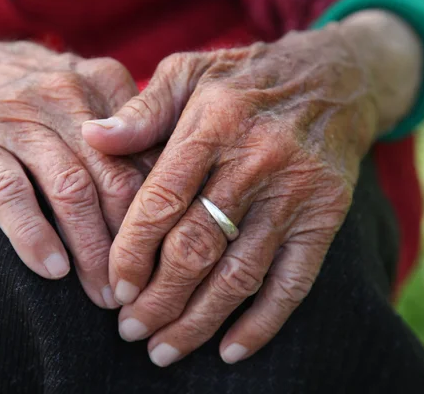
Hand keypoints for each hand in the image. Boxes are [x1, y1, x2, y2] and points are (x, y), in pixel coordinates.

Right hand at [0, 38, 148, 307]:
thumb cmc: (41, 102)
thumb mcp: (89, 99)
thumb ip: (130, 137)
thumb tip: (172, 202)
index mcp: (106, 84)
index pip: (148, 157)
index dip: (161, 214)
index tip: (167, 258)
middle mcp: (67, 94)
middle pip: (115, 178)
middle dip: (130, 242)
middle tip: (137, 287)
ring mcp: (20, 114)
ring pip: (70, 189)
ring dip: (90, 249)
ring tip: (101, 294)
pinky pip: (10, 192)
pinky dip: (33, 234)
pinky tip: (53, 270)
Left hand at [82, 11, 421, 363]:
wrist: (333, 78)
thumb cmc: (244, 79)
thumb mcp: (188, 72)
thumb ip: (141, 110)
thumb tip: (91, 138)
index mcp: (213, 127)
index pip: (161, 202)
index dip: (132, 252)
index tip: (113, 289)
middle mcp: (255, 164)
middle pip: (196, 249)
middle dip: (158, 299)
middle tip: (130, 330)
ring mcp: (294, 196)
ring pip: (239, 275)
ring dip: (198, 321)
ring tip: (163, 350)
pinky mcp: (324, 219)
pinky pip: (294, 282)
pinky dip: (263, 323)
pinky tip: (231, 351)